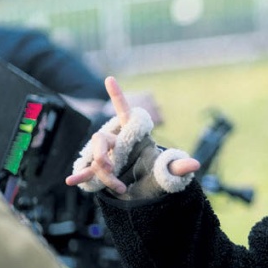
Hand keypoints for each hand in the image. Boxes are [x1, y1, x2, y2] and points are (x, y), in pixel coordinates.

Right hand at [65, 76, 198, 193]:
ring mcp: (108, 155)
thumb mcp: (169, 170)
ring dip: (102, 172)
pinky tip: (72, 180)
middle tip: (111, 167)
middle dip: (103, 154)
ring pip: (97, 157)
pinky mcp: (102, 171)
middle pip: (102, 139)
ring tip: (118, 187)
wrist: (147, 189)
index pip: (125, 112)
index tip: (110, 78)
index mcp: (134, 134)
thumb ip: (179, 166)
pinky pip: (89, 170)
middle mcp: (118, 141)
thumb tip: (195, 164)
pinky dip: (81, 174)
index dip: (117, 96)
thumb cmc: (158, 173)